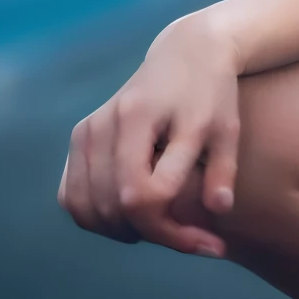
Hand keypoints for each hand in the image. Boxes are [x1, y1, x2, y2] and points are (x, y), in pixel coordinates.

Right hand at [58, 13, 243, 257]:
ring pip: (86, 209)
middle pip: (114, 209)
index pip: (143, 197)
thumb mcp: (226, 128)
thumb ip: (223, 169)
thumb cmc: (213, 94)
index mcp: (142, 117)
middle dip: (157, 235)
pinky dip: (98, 218)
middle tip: (195, 237)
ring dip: (126, 231)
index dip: (176, 232)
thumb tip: (220, 210)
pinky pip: (71, 197)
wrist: (186, 53)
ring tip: (167, 225)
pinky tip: (134, 217)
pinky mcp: (79, 138)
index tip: (214, 244)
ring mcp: (87, 131)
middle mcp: (106, 124)